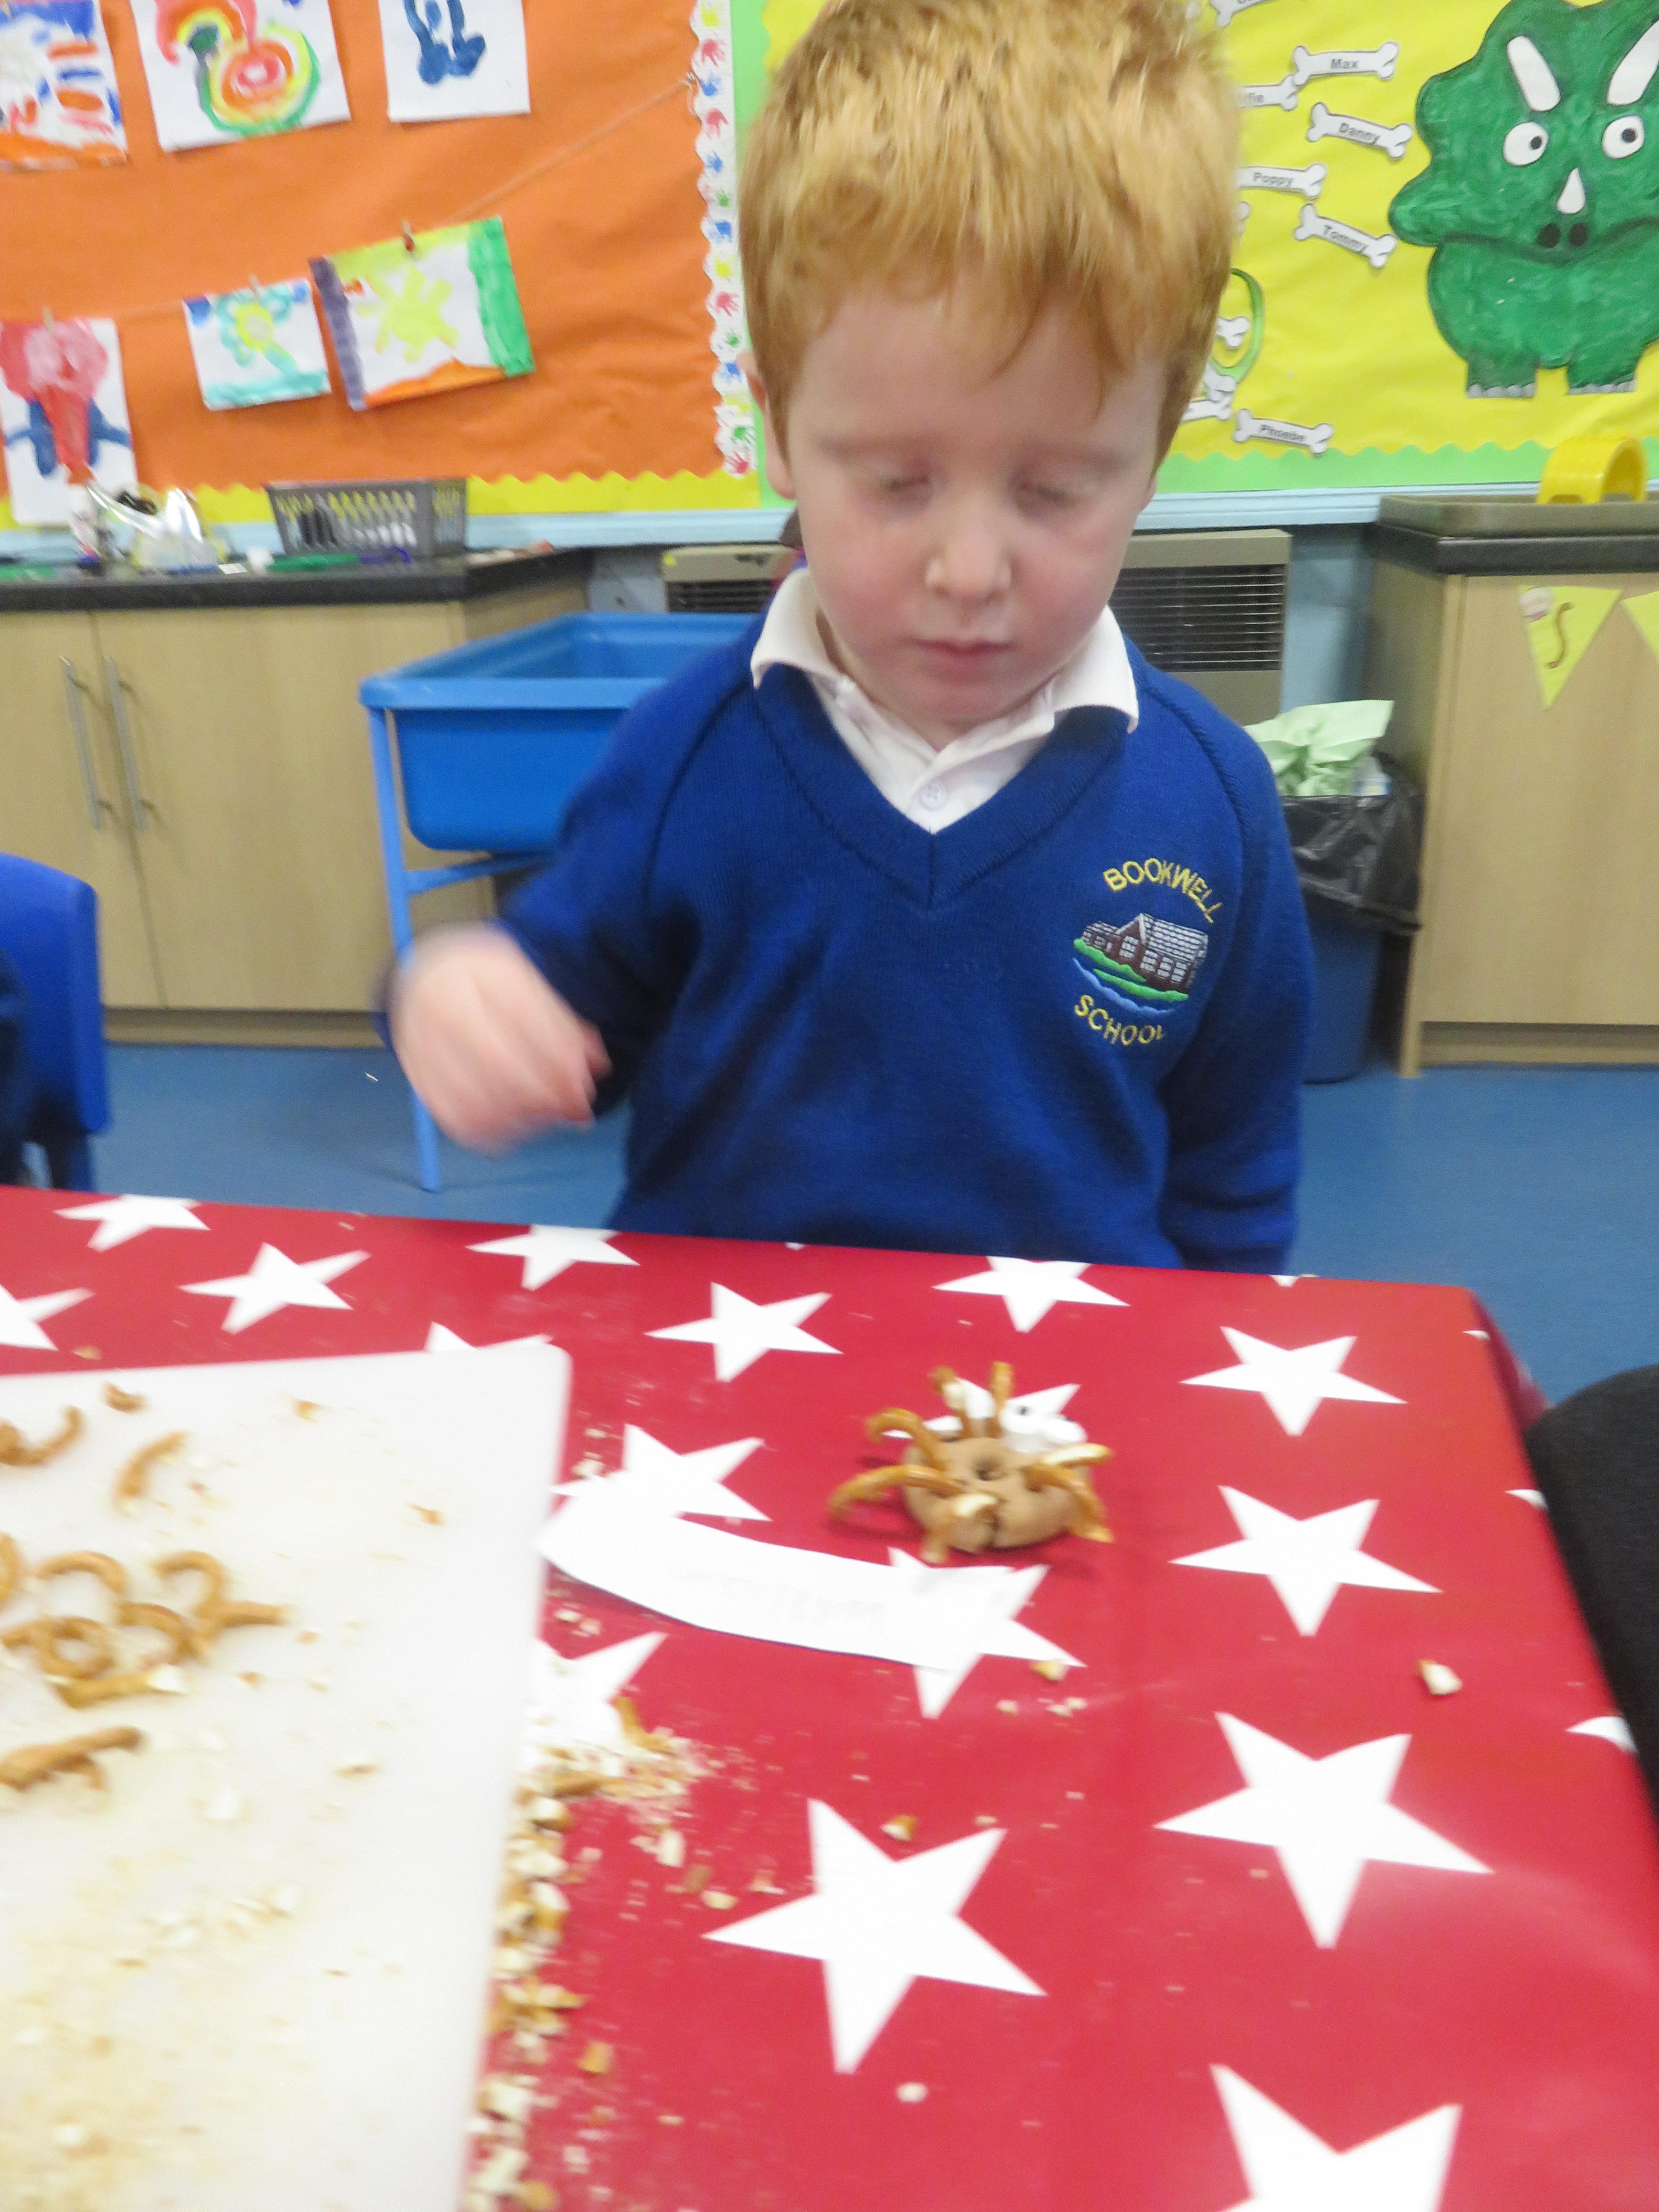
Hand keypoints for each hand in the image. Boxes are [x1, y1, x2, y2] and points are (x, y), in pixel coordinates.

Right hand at [390, 926, 610, 1150]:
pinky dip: (493, 1132)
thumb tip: (598, 1065)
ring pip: (476, 1097)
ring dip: (523, 1117)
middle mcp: (443, 1006)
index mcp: (477, 972)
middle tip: (575, 1106)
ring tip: (550, 1115)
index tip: (584, 1084)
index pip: (524, 1020)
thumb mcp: (528, 982)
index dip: (560, 1059)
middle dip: (546, 1093)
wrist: (425, 975)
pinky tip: (518, 1126)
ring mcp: (423, 1044)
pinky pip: (456, 1118)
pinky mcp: (418, 1077)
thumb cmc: (488, 982)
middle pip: (499, 1063)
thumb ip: (563, 1021)